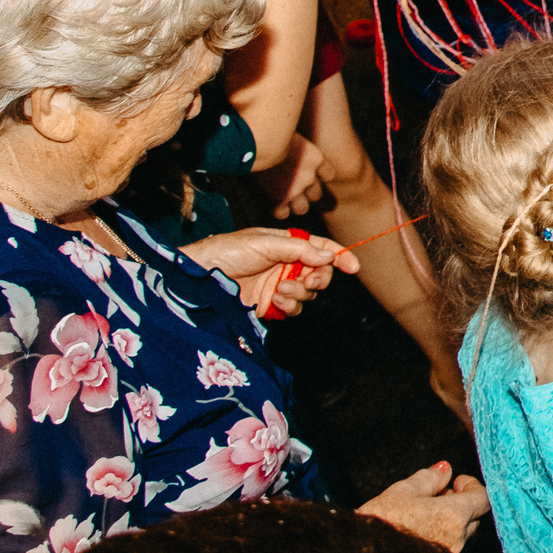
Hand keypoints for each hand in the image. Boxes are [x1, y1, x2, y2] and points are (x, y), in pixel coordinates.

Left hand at [183, 226, 356, 315]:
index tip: (353, 266)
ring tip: (281, 289)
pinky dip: (290, 306)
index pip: (321, 248)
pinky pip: (293, 309)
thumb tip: (329, 254)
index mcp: (288, 245)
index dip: (340, 255)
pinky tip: (276, 301)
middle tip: (308, 280)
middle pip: (320, 273)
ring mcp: (279, 285)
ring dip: (300, 292)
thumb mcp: (265, 242)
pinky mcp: (270, 305)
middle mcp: (287, 265)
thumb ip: (299, 249)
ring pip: (308, 293)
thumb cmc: (228, 251)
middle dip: (319, 278)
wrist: (199, 277)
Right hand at [265, 137, 329, 219]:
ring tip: (281, 197)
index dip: (319, 175)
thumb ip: (298, 147)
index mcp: (316, 159)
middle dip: (306, 193)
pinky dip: (277, 210)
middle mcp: (309, 177)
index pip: (328, 174)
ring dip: (293, 205)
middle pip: (316, 195)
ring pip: (302, 208)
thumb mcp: (291, 135)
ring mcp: (295, 190)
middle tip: (291, 186)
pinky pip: (282, 214)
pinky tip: (271, 202)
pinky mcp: (279, 200)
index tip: (308, 172)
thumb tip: (293, 143)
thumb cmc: (270, 133)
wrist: (258, 142)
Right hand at [358, 461, 489, 552]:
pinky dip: (440, 537)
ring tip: (421, 513)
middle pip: (474, 517)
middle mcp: (457, 540)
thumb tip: (445, 470)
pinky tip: (417, 531)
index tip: (455, 481)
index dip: (471, 486)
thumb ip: (429, 478)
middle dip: (460, 503)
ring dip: (449, 520)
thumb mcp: (401, 492)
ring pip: (460, 534)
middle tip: (437, 495)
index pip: (483, 499)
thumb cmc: (377, 526)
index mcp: (454, 517)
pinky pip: (448, 549)